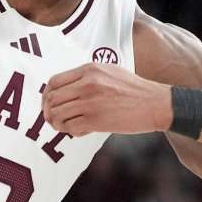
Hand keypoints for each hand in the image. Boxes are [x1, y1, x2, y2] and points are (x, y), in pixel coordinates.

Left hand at [43, 63, 171, 136]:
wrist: (155, 103)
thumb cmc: (134, 90)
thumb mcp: (110, 72)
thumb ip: (87, 76)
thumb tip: (65, 89)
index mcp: (89, 69)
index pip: (54, 82)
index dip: (46, 96)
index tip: (49, 104)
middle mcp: (87, 84)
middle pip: (52, 99)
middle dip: (48, 112)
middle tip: (52, 119)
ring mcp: (91, 102)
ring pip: (58, 114)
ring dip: (57, 124)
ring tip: (65, 126)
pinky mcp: (96, 120)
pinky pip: (71, 128)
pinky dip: (71, 132)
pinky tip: (79, 131)